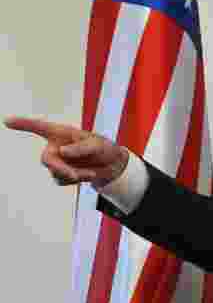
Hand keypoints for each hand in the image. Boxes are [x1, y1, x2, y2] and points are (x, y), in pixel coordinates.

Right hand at [5, 116, 128, 186]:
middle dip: (59, 168)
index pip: (38, 127)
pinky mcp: (61, 174)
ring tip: (91, 171)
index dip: (22, 124)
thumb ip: (81, 148)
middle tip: (73, 176)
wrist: (111, 165)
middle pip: (46, 159)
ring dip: (75, 175)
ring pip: (56, 173)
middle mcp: (55, 146)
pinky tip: (88, 174)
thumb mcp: (97, 145)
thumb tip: (62, 152)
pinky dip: (77, 180)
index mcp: (60, 133)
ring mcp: (57, 161)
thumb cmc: (103, 148)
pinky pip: (63, 180)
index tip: (7, 121)